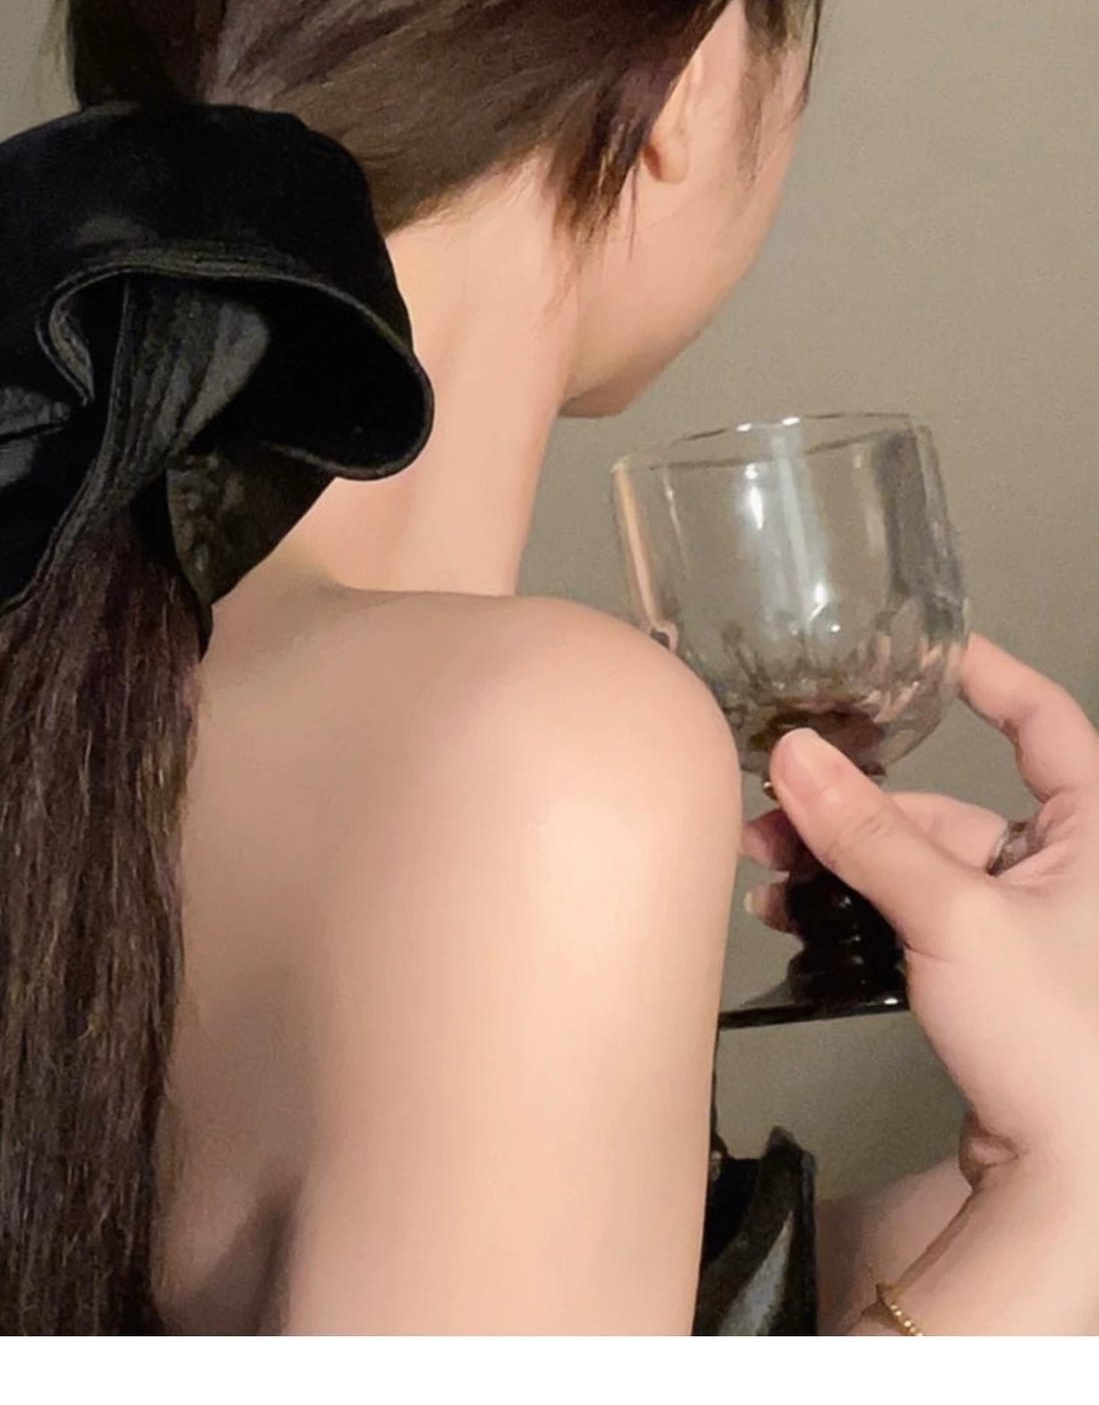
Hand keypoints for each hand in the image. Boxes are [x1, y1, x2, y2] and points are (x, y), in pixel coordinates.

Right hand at [739, 633, 1098, 1194]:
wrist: (1073, 1181)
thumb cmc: (1060, 1045)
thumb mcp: (953, 917)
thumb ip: (868, 832)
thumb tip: (797, 755)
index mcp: (1094, 836)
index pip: (1045, 722)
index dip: (986, 677)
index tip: (922, 651)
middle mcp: (1066, 872)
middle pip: (948, 804)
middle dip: (853, 803)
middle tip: (772, 808)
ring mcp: (1029, 927)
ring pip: (918, 862)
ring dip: (839, 861)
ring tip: (767, 870)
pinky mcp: (992, 975)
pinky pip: (912, 913)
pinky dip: (855, 908)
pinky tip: (796, 916)